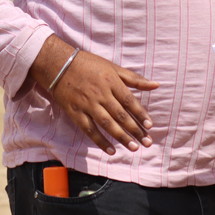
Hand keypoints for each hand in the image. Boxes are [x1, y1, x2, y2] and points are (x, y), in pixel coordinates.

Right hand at [29, 37, 158, 155]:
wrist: (59, 64)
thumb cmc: (89, 64)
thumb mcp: (113, 67)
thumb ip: (134, 79)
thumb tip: (156, 85)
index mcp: (111, 81)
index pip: (129, 101)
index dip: (140, 114)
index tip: (149, 126)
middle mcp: (100, 93)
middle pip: (120, 115)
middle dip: (135, 130)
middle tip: (147, 142)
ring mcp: (87, 104)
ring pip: (107, 124)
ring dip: (121, 137)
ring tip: (133, 147)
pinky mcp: (76, 112)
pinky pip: (89, 129)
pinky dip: (100, 141)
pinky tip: (111, 150)